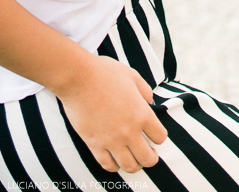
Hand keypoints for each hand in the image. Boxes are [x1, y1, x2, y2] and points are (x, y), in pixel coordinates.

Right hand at [58, 55, 167, 172]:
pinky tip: (114, 158)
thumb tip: (150, 102)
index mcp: (141, 114)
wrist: (78, 77)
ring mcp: (112, 140)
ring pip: (130, 166)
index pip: (160, 137)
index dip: (158, 136)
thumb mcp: (131, 75)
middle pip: (148, 159)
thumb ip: (145, 90)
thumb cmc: (104, 72)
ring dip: (134, 164)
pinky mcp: (94, 144)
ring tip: (132, 157)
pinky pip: (108, 165)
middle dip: (150, 157)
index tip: (153, 133)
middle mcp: (130, 131)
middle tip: (147, 152)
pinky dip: (114, 165)